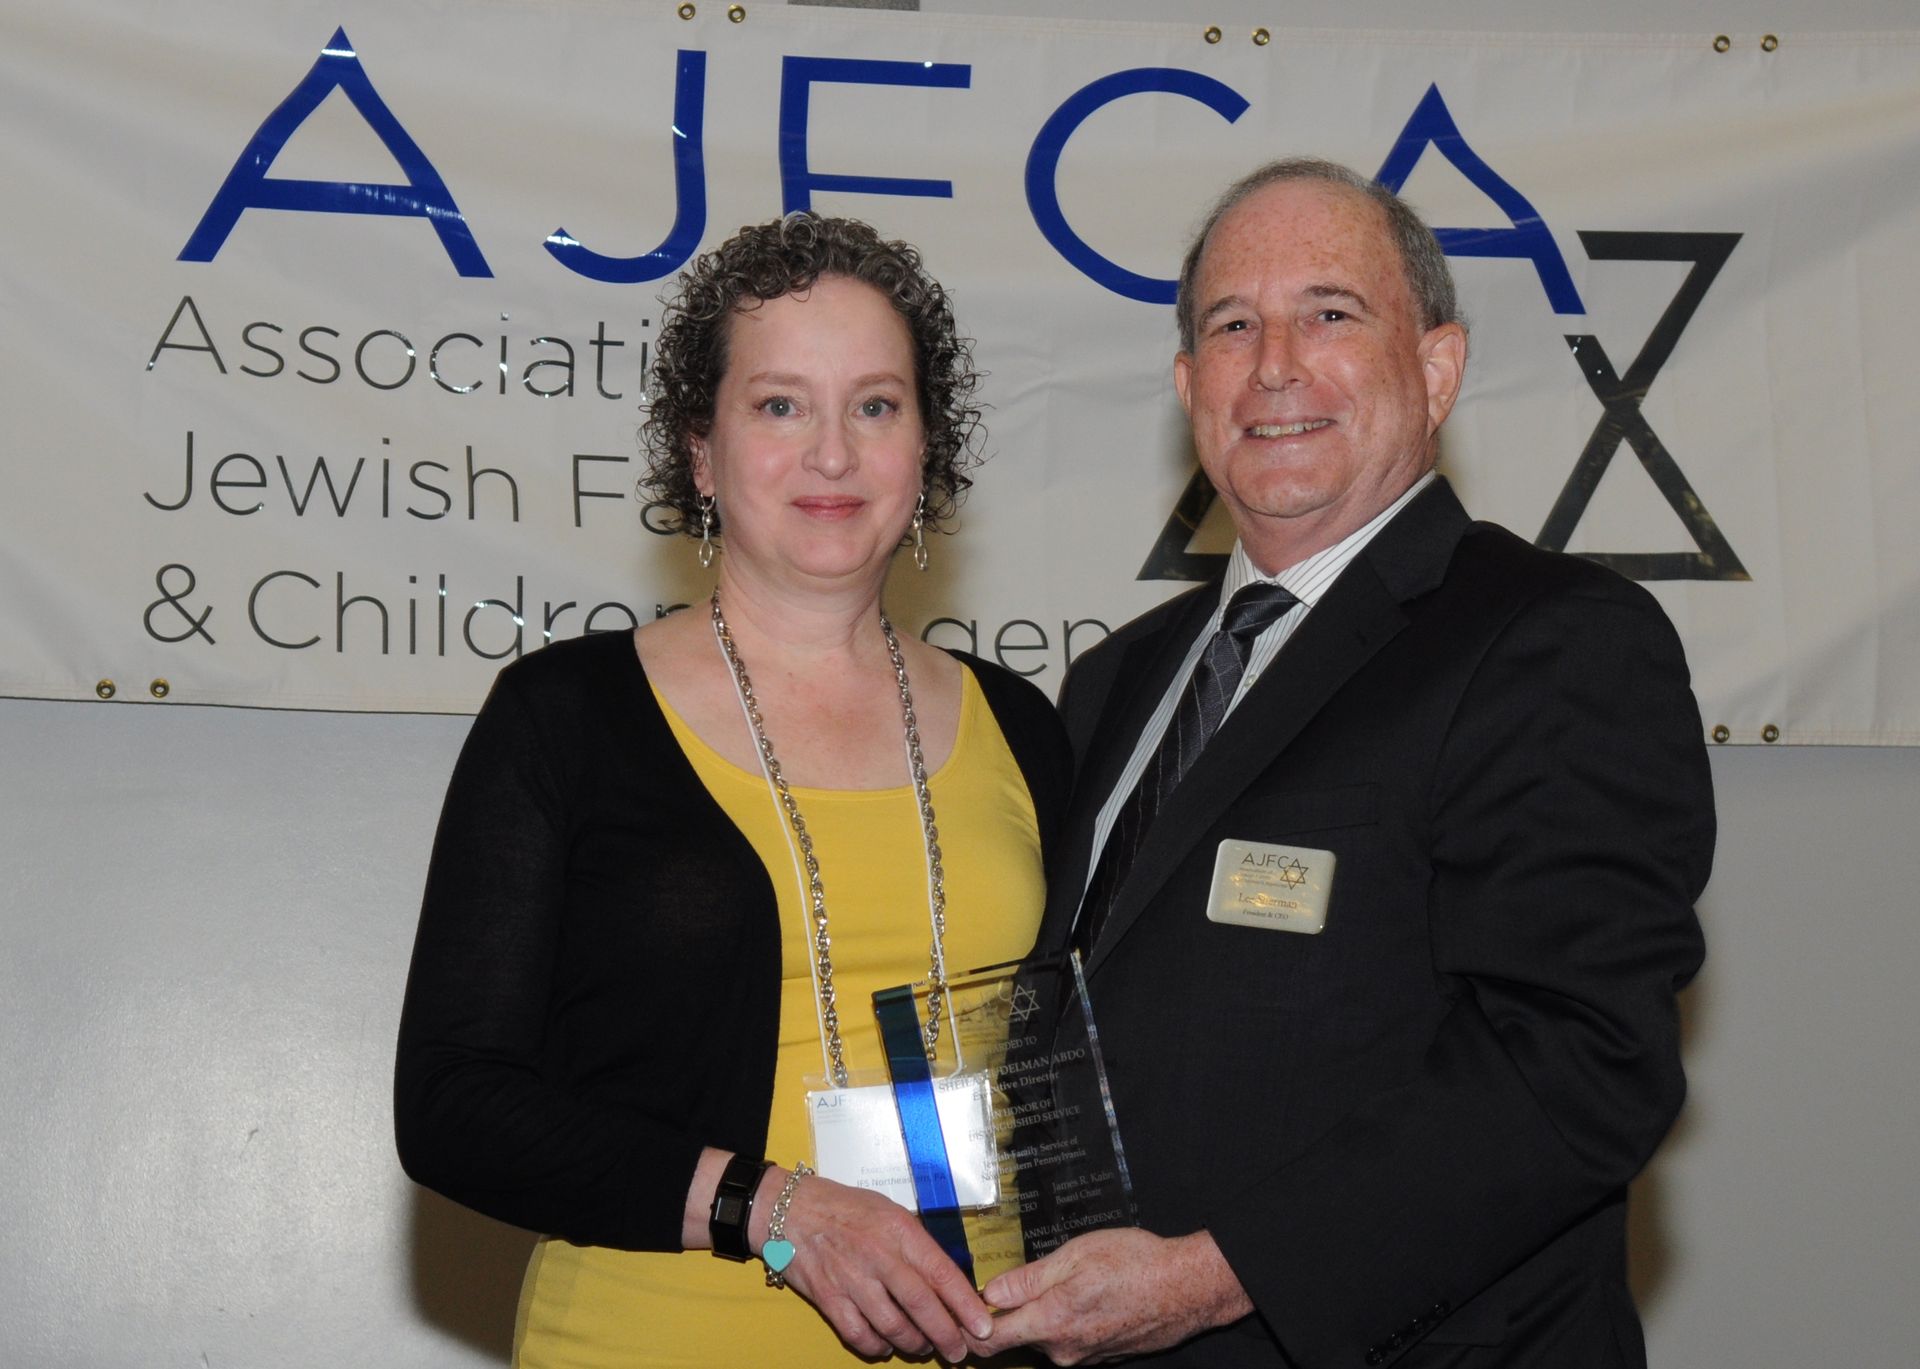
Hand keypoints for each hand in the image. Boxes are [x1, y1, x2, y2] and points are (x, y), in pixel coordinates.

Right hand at [771, 1172, 994, 1361]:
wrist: (790, 1210)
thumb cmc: (845, 1208)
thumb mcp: (889, 1212)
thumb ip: (915, 1244)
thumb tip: (944, 1280)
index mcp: (899, 1230)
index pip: (941, 1272)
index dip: (965, 1304)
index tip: (982, 1325)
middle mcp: (877, 1255)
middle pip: (921, 1306)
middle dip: (946, 1335)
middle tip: (958, 1351)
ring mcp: (851, 1278)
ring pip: (893, 1326)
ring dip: (914, 1344)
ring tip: (922, 1347)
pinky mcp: (828, 1298)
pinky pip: (859, 1335)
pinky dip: (877, 1347)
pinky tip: (885, 1346)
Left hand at [970, 1228, 1253, 1365]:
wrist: (1187, 1288)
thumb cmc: (1135, 1263)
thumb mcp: (1074, 1255)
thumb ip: (1027, 1279)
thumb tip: (989, 1293)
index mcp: (1050, 1323)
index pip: (991, 1342)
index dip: (970, 1328)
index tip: (963, 1311)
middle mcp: (1064, 1350)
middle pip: (1020, 1337)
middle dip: (1016, 1310)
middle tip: (1029, 1275)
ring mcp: (1085, 1358)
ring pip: (1049, 1336)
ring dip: (1049, 1312)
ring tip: (1073, 1279)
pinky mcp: (1104, 1357)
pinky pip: (1074, 1339)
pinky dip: (1074, 1319)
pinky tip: (1093, 1294)